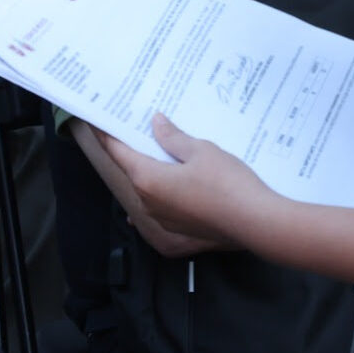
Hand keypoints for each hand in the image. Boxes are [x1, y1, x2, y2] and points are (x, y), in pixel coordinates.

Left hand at [93, 114, 279, 251]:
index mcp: (147, 179)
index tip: (97, 121)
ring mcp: (163, 220)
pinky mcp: (179, 231)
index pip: (117, 152)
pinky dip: (162, 192)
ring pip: (147, 190)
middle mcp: (148, 203)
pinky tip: (169, 183)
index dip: (106, 134)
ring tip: (158, 151)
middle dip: (132, 150)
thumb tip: (156, 123)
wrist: (256, 222)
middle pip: (132, 170)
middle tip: (135, 129)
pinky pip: (161, 207)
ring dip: (149, 172)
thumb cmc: (228, 183)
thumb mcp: (201, 151)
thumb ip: (174, 138)